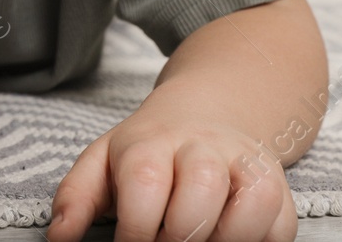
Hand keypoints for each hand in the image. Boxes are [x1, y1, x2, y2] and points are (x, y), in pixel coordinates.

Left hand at [47, 99, 296, 241]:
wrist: (208, 112)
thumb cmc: (147, 154)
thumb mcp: (102, 163)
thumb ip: (76, 199)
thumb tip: (59, 239)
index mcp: (151, 141)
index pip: (145, 182)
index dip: (137, 231)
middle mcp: (203, 147)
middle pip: (201, 188)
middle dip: (180, 237)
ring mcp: (245, 163)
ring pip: (253, 199)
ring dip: (227, 240)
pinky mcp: (277, 185)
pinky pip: (283, 220)